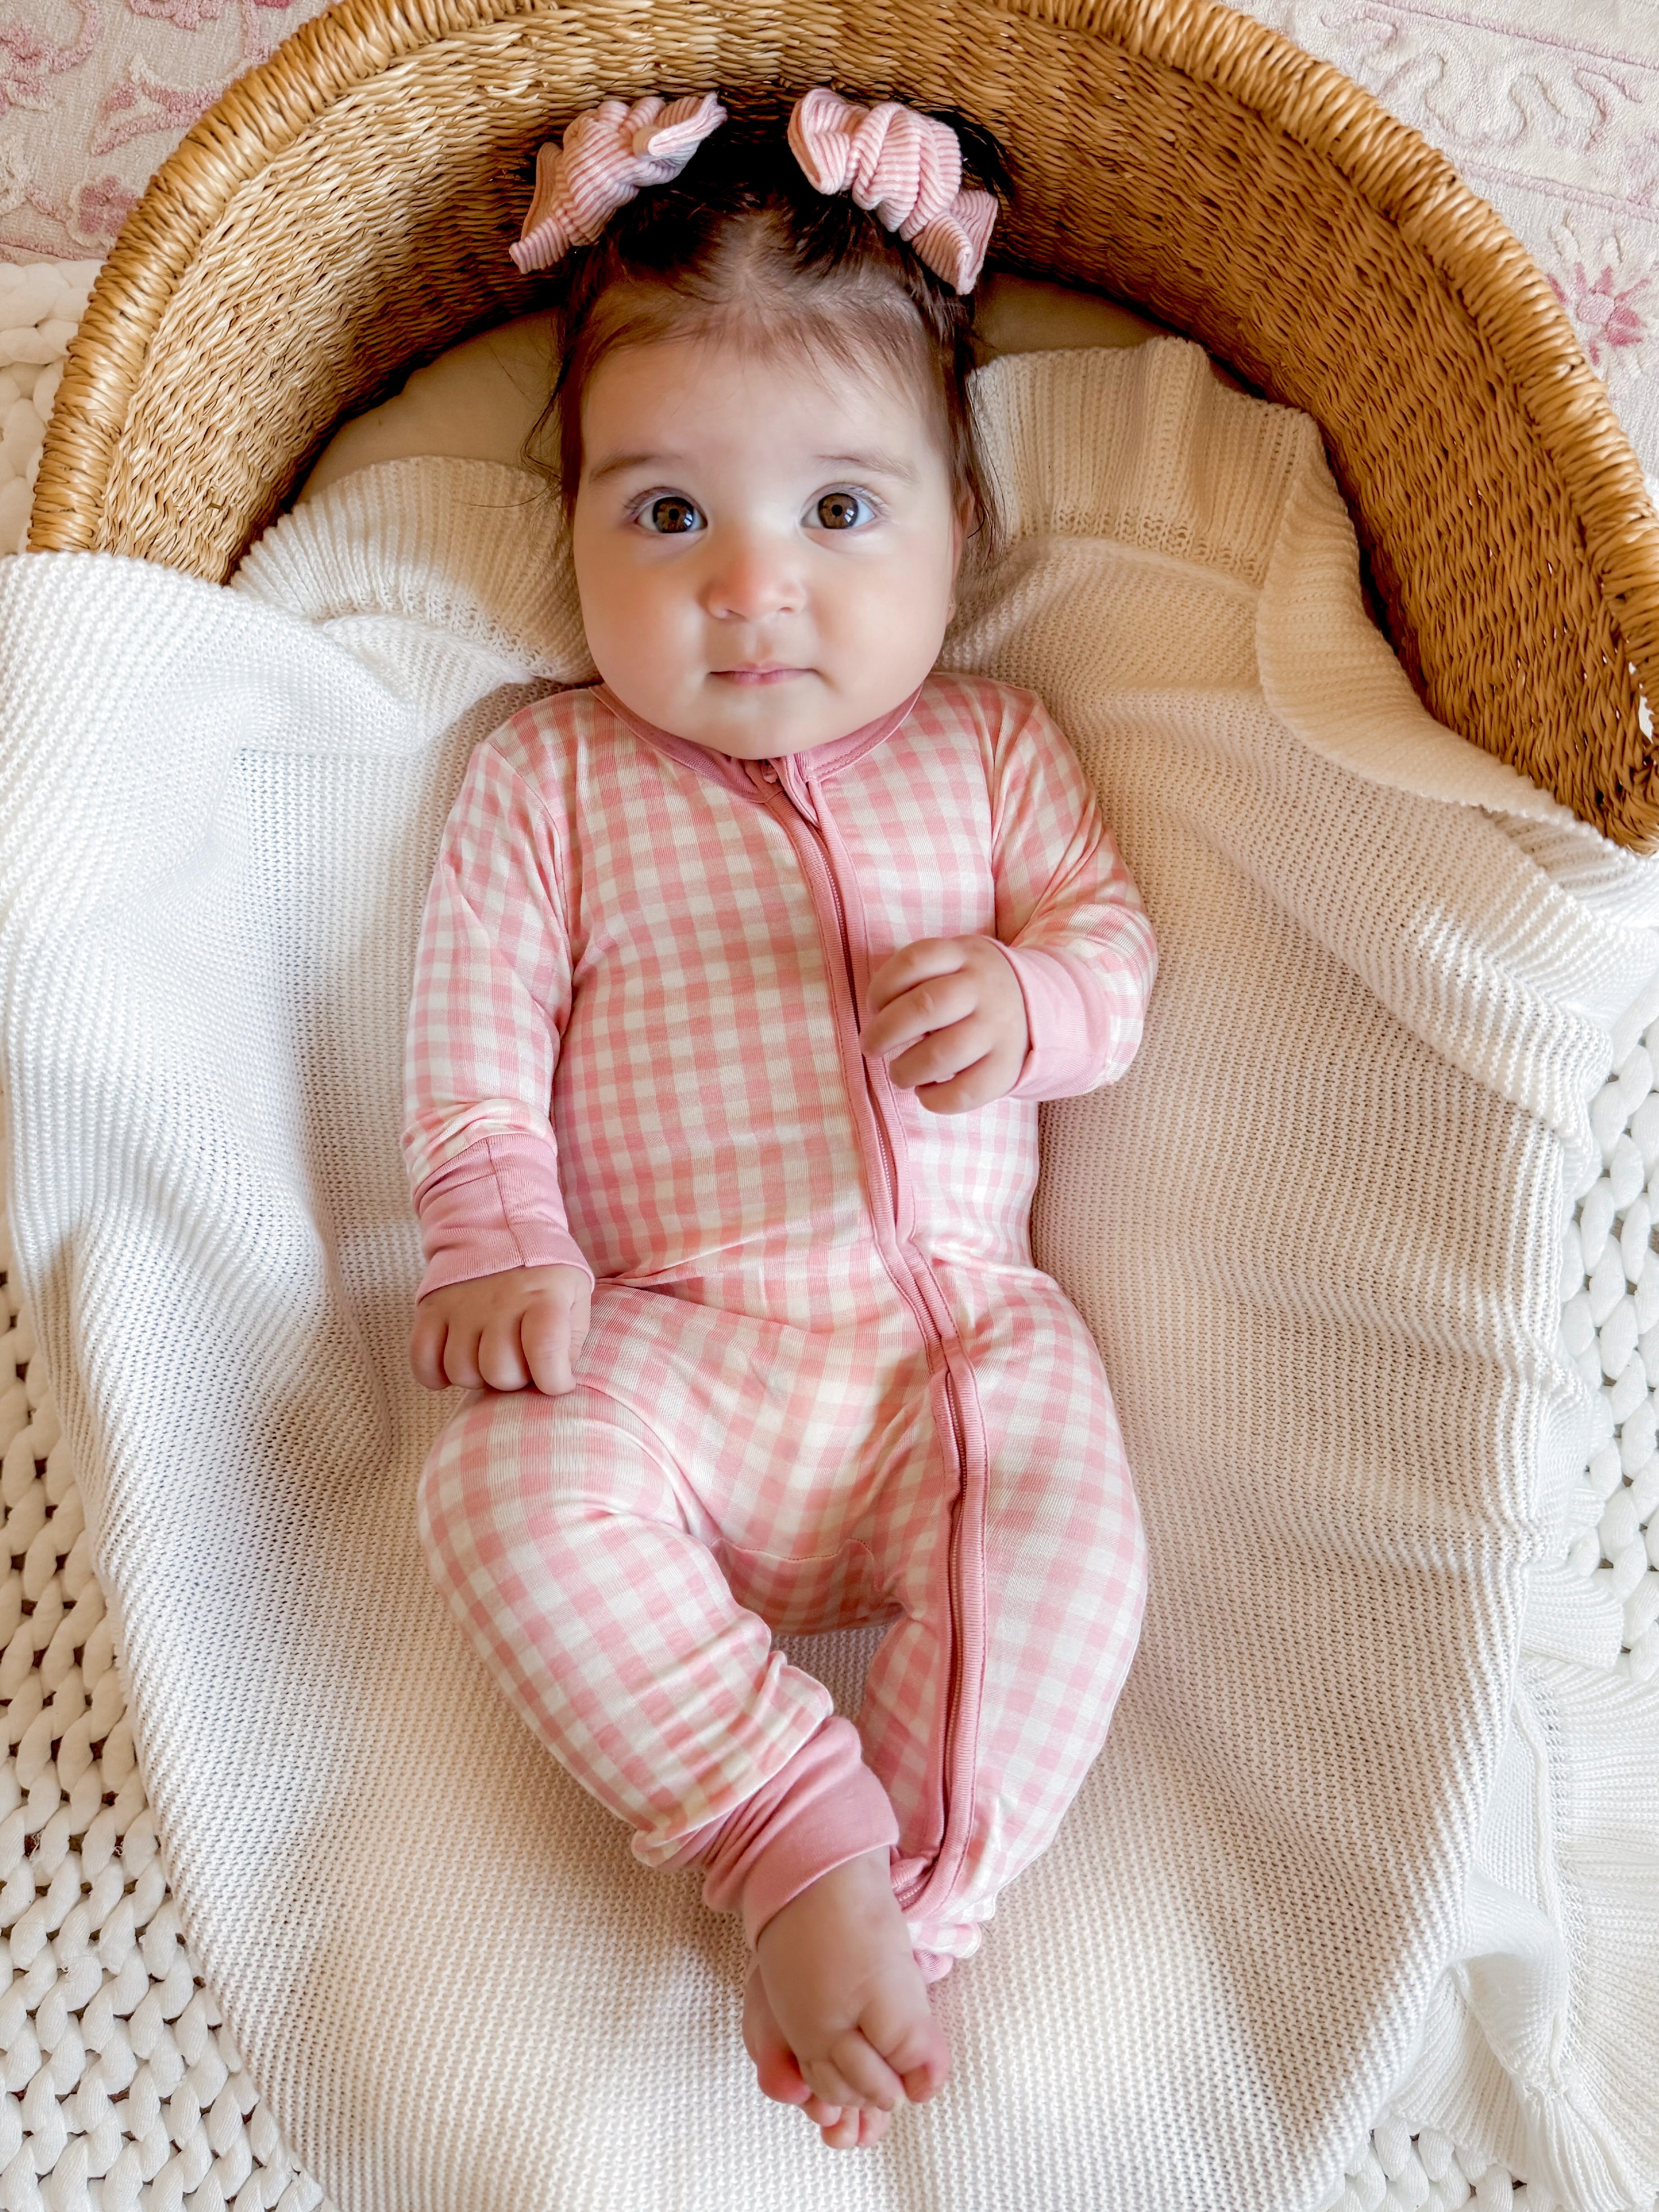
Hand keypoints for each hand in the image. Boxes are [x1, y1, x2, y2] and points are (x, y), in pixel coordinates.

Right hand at [410, 1263, 591, 1395]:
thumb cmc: (543, 1271)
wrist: (499, 1224)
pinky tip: (453, 1362)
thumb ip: (571, 1339)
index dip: (554, 1381)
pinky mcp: (432, 1307)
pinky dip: (434, 1374)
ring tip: (488, 1356)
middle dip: (514, 1379)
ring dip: (477, 1376)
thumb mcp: (574, 1294)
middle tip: (519, 1361)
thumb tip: (555, 1381)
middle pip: (499, 1372)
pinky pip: (422, 1359)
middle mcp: (500, 1302)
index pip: (546, 1352)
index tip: (556, 1381)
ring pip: (461, 1371)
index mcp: (542, 1297)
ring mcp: (461, 1305)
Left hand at [858, 935, 1027, 1113]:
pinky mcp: (1008, 1066)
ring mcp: (999, 1028)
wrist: (1035, 1006)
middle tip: (870, 1046)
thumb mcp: (953, 962)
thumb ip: (918, 978)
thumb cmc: (972, 989)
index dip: (882, 987)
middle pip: (926, 1007)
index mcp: (964, 954)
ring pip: (944, 1053)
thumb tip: (877, 1022)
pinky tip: (924, 1092)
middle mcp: (984, 988)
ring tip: (898, 1073)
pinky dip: (935, 1099)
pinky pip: (966, 1091)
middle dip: (885, 1032)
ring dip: (907, 1069)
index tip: (874, 1007)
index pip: (915, 961)